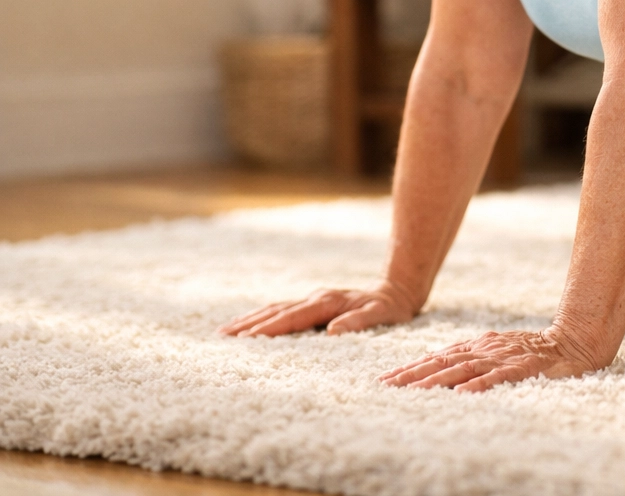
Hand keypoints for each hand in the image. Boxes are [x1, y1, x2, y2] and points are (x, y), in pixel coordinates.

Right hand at [218, 283, 418, 337]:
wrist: (397, 292)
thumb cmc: (390, 309)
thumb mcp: (381, 316)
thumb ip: (359, 323)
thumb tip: (332, 331)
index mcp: (328, 303)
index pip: (293, 317)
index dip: (270, 328)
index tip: (247, 338)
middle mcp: (316, 299)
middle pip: (277, 311)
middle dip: (249, 324)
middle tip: (222, 336)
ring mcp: (313, 300)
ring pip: (275, 309)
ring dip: (250, 319)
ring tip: (225, 331)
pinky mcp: (313, 304)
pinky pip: (282, 311)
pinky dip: (263, 317)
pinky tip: (249, 324)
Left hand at [379, 328, 604, 391]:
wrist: (573, 341)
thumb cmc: (535, 351)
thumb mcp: (498, 351)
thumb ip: (474, 359)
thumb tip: (443, 372)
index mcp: (479, 346)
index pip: (438, 357)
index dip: (412, 368)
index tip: (387, 379)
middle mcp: (486, 350)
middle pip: (443, 362)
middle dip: (413, 375)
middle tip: (386, 386)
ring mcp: (503, 358)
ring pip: (462, 370)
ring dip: (434, 381)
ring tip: (411, 391)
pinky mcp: (521, 368)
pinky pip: (496, 378)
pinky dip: (477, 385)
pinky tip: (461, 394)